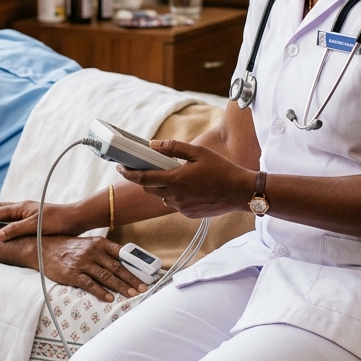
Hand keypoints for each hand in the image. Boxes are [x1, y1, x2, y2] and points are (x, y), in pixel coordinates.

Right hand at [0, 200, 87, 239]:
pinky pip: (11, 215)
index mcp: (21, 208)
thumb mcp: (36, 227)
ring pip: (4, 210)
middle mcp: (23, 207)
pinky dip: (1, 216)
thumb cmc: (58, 222)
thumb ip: (16, 230)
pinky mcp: (33, 217)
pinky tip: (2, 221)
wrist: (76, 218)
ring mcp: (28, 211)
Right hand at [36, 236, 148, 300]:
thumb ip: (104, 253)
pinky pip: (89, 284)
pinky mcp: (72, 274)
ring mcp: (82, 262)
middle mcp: (92, 251)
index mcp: (99, 242)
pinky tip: (109, 298)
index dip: (135, 265)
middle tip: (143, 288)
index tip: (146, 274)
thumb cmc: (68, 247)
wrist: (43, 247)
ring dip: (120, 286)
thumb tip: (125, 266)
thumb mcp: (88, 244)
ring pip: (106, 276)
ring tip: (131, 295)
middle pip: (117, 267)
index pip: (122, 254)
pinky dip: (101, 292)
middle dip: (132, 279)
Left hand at [118, 139, 253, 219]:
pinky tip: (187, 187)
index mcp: (175, 180)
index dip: (128, 173)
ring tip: (172, 175)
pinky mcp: (188, 214)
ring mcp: (181, 207)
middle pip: (149, 188)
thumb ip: (173, 148)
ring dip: (161, 187)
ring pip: (162, 197)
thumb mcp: (197, 152)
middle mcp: (175, 196)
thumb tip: (152, 145)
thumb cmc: (221, 169)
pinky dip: (174, 195)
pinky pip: (174, 204)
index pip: (143, 178)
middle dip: (144, 179)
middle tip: (145, 168)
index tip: (120, 167)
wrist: (240, 192)